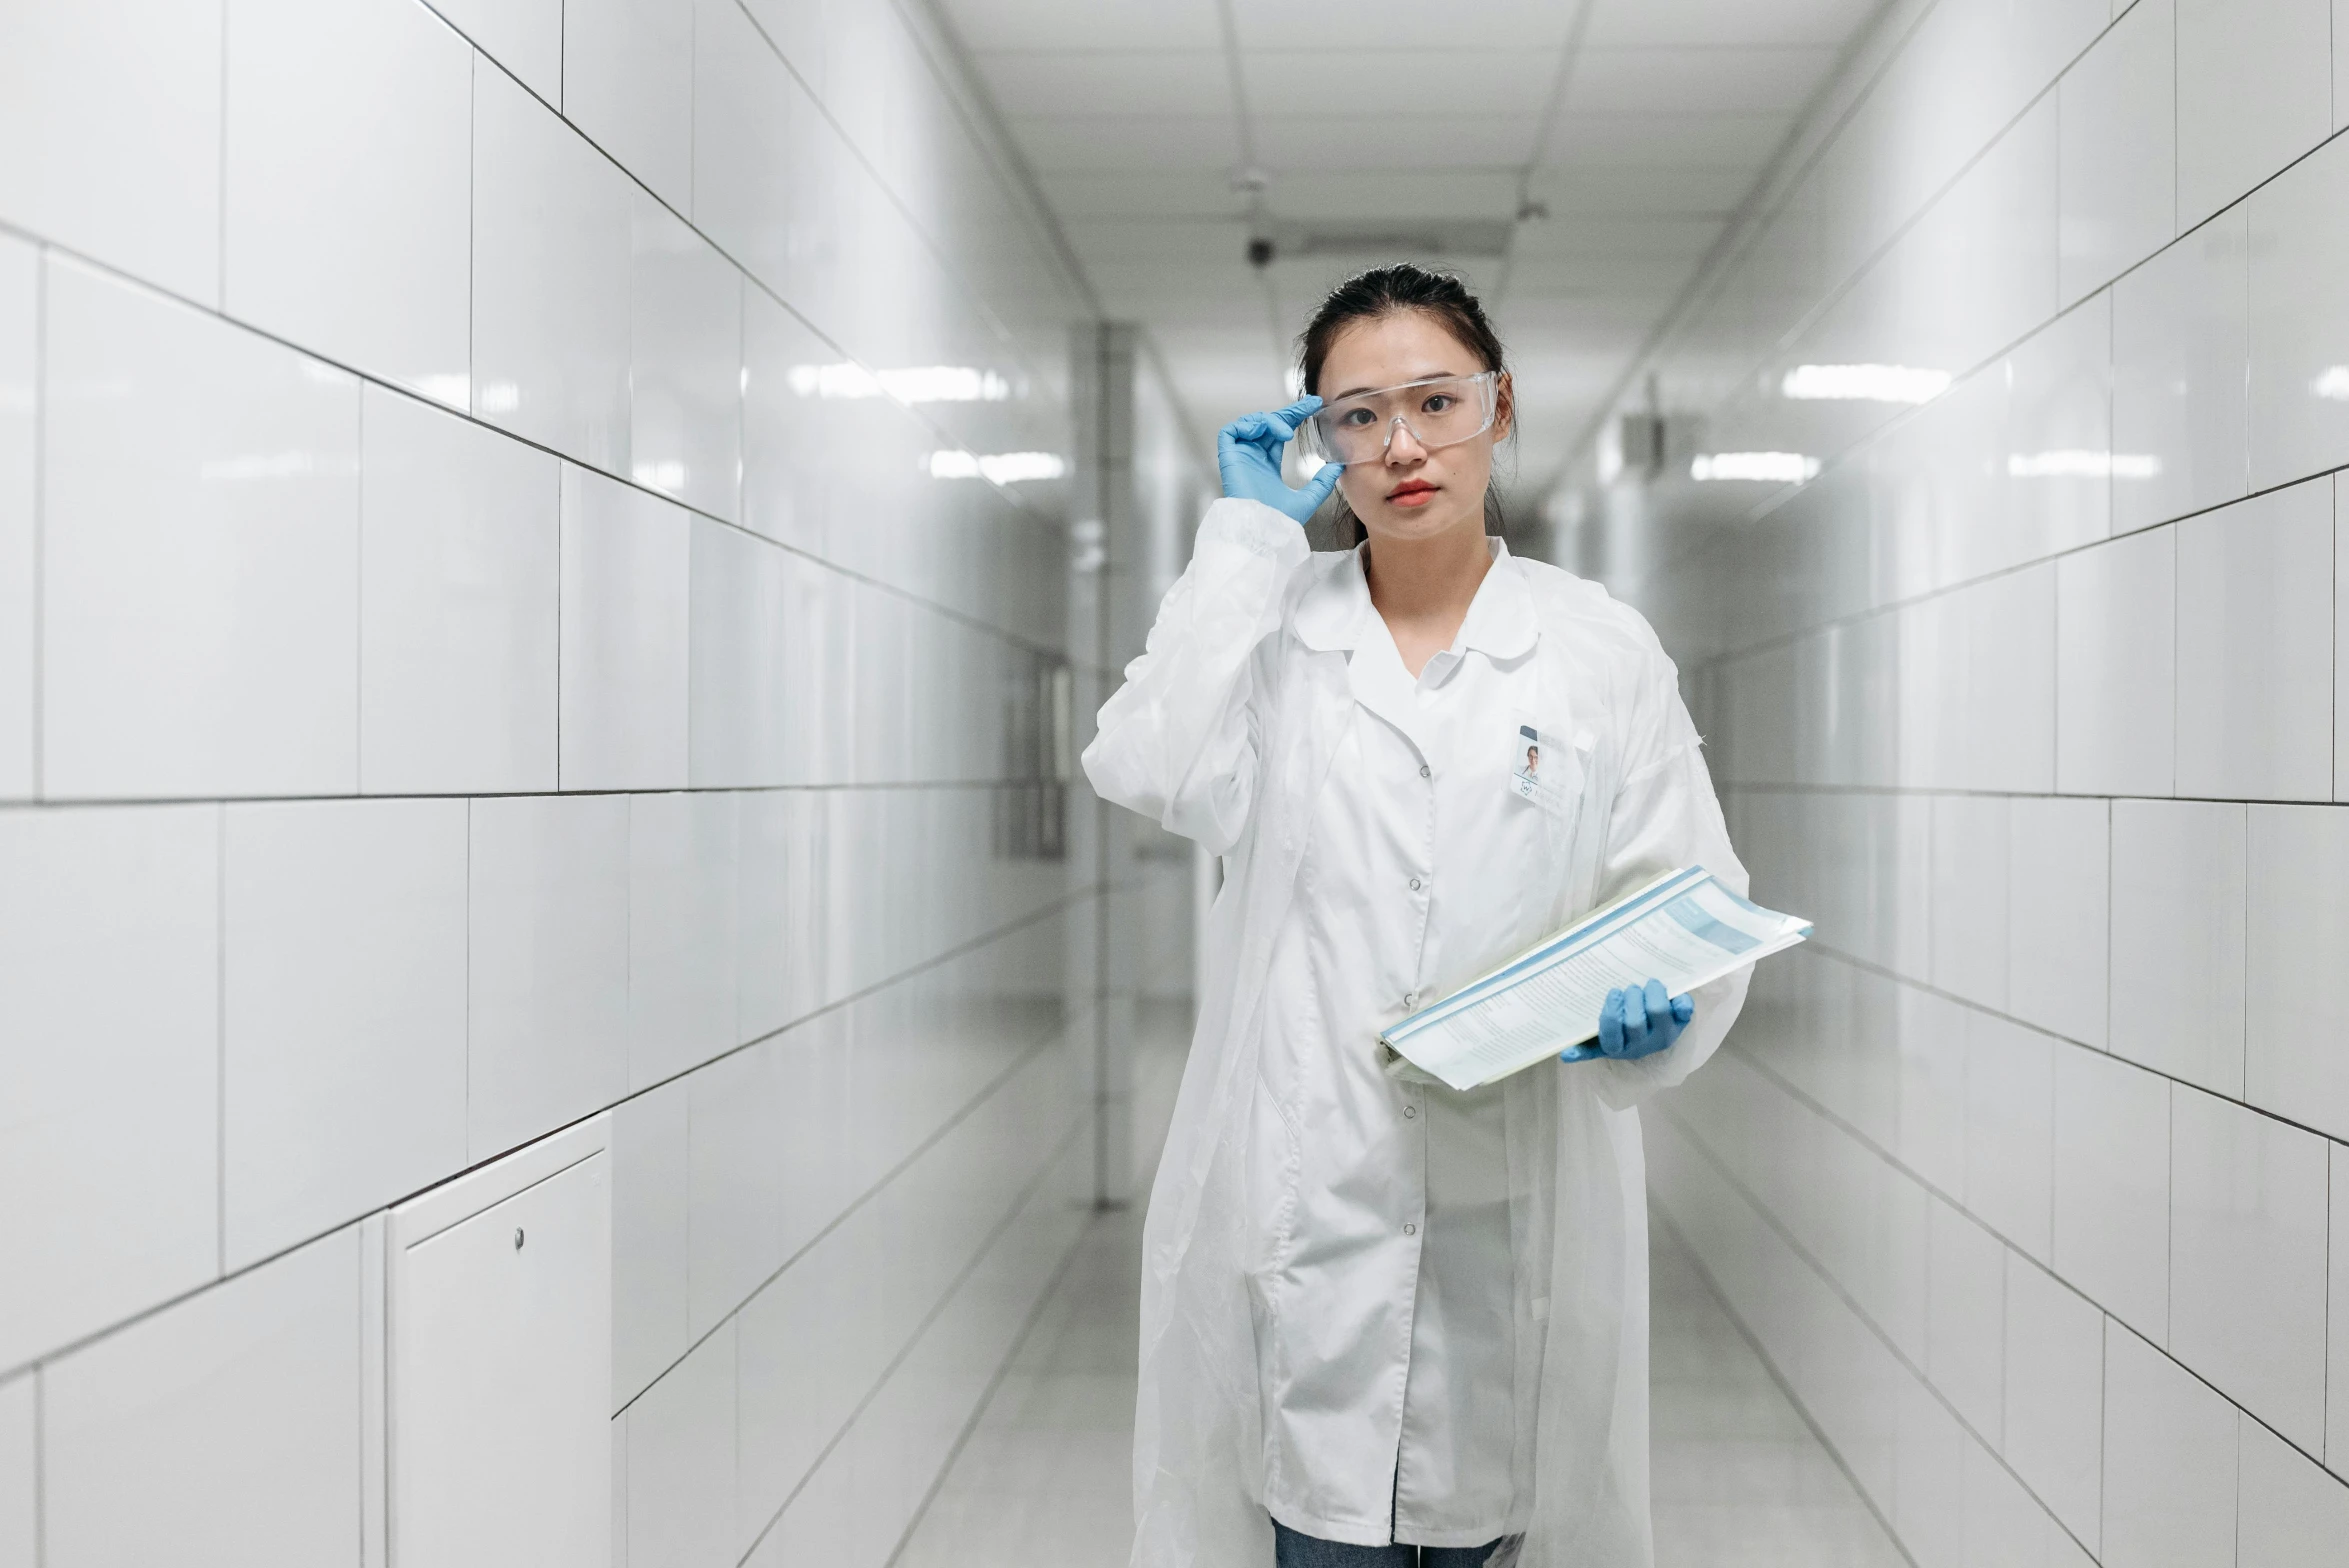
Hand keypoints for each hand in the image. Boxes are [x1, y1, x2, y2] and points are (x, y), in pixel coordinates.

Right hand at [1218, 398, 1342, 522]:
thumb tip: (1338, 466)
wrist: (1262, 532)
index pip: (1281, 433)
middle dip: (1289, 412)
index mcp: (1268, 466)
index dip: (1295, 418)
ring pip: (1250, 424)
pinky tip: (1263, 431)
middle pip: (1268, 425)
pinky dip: (1247, 425)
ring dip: (1270, 420)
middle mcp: (1253, 459)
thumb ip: (1322, 482)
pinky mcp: (1228, 458)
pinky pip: (1230, 431)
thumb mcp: (1308, 498)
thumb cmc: (1279, 522)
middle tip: (1310, 404)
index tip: (1314, 407)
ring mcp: (1240, 458)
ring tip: (1286, 430)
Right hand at [1561, 979, 1693, 1063]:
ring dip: (1652, 994)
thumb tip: (1565, 1055)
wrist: (1652, 1031)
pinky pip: (1685, 1012)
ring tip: (1648, 984)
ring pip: (1659, 1013)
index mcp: (1619, 1048)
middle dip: (1630, 1000)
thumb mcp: (1601, 1041)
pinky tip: (1677, 995)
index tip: (1612, 994)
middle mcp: (1642, 1045)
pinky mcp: (1681, 1024)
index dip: (1611, 1014)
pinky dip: (1682, 1002)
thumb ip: (1585, 1046)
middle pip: (1635, 1024)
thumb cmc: (1619, 1031)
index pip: (1611, 1038)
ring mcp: (1663, 1034)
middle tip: (1628, 988)